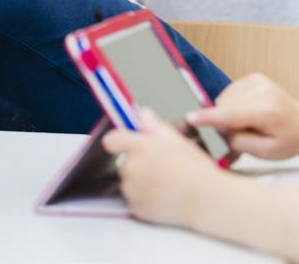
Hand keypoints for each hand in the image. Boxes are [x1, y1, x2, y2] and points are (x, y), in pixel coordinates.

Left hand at [102, 108, 220, 228]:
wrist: (209, 200)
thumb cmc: (196, 169)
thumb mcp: (177, 140)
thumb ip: (154, 126)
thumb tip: (142, 114)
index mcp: (139, 147)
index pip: (111, 140)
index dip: (119, 142)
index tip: (126, 145)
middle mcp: (131, 167)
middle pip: (122, 163)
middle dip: (136, 164)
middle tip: (158, 168)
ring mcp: (132, 189)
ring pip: (127, 182)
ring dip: (138, 182)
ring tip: (163, 184)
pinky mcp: (136, 208)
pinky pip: (133, 200)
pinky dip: (143, 200)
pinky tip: (162, 197)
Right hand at [187, 73, 298, 159]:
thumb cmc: (287, 139)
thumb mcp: (267, 152)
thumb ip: (239, 142)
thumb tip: (219, 129)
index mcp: (268, 112)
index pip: (231, 115)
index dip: (209, 118)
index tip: (190, 118)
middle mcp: (263, 92)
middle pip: (224, 106)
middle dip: (223, 121)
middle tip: (239, 133)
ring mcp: (258, 82)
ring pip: (224, 99)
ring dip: (227, 112)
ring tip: (247, 122)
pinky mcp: (253, 78)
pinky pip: (228, 92)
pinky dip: (231, 104)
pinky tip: (245, 111)